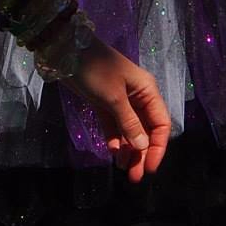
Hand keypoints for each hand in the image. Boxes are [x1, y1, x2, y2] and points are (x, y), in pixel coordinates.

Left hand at [68, 38, 169, 182]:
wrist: (65, 49)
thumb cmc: (94, 69)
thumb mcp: (113, 97)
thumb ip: (129, 123)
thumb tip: (143, 147)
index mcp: (147, 91)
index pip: (161, 124)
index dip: (158, 147)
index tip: (150, 167)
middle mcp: (138, 97)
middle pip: (145, 130)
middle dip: (142, 154)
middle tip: (134, 177)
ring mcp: (120, 101)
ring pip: (129, 130)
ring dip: (128, 150)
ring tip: (124, 171)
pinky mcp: (103, 103)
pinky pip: (114, 125)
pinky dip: (114, 139)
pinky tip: (113, 153)